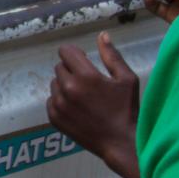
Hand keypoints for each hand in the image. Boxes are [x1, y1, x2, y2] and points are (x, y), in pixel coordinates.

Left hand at [47, 33, 139, 177]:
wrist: (120, 142)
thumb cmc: (127, 109)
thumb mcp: (126, 79)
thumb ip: (112, 56)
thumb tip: (102, 35)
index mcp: (86, 76)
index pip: (66, 52)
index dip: (74, 53)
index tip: (83, 59)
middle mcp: (68, 88)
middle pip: (60, 67)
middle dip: (72, 69)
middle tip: (88, 82)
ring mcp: (59, 105)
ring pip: (55, 84)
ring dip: (65, 85)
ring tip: (83, 96)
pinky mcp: (54, 118)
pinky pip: (51, 100)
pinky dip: (60, 101)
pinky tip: (77, 108)